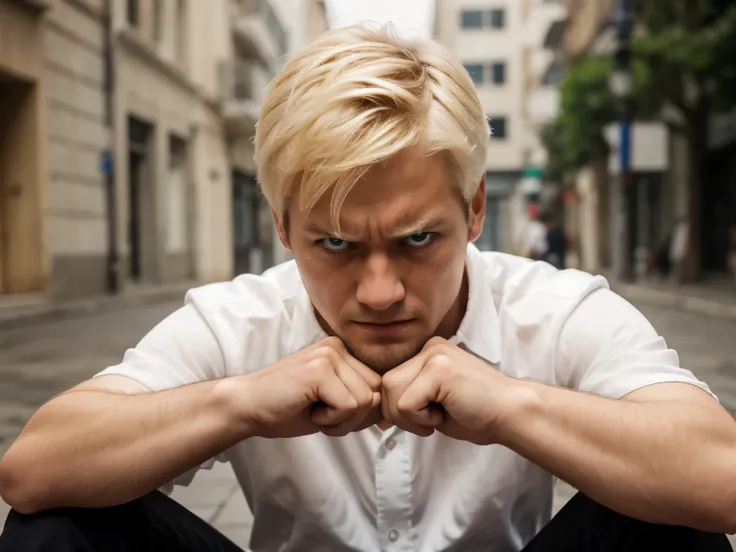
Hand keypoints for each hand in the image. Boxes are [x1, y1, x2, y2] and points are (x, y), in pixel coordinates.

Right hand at [239, 337, 381, 437]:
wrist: (246, 406)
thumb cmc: (286, 409)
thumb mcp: (332, 407)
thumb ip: (360, 406)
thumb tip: (390, 417)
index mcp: (342, 352)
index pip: (377, 388)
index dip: (357, 413)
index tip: (326, 411)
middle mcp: (338, 347)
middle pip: (375, 394)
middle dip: (351, 417)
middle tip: (318, 413)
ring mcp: (329, 355)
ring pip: (365, 401)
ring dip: (340, 420)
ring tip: (312, 410)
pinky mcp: (320, 369)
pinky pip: (349, 406)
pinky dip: (331, 420)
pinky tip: (308, 410)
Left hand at [381, 337, 516, 444]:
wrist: (512, 414)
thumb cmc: (476, 414)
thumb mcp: (434, 403)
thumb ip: (407, 401)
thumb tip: (376, 417)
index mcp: (427, 353)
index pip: (389, 383)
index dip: (401, 410)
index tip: (428, 417)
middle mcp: (428, 348)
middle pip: (385, 387)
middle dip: (402, 415)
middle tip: (434, 418)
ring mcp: (433, 355)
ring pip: (391, 394)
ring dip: (412, 418)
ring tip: (441, 414)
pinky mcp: (438, 369)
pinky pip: (406, 404)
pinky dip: (422, 419)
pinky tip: (447, 413)